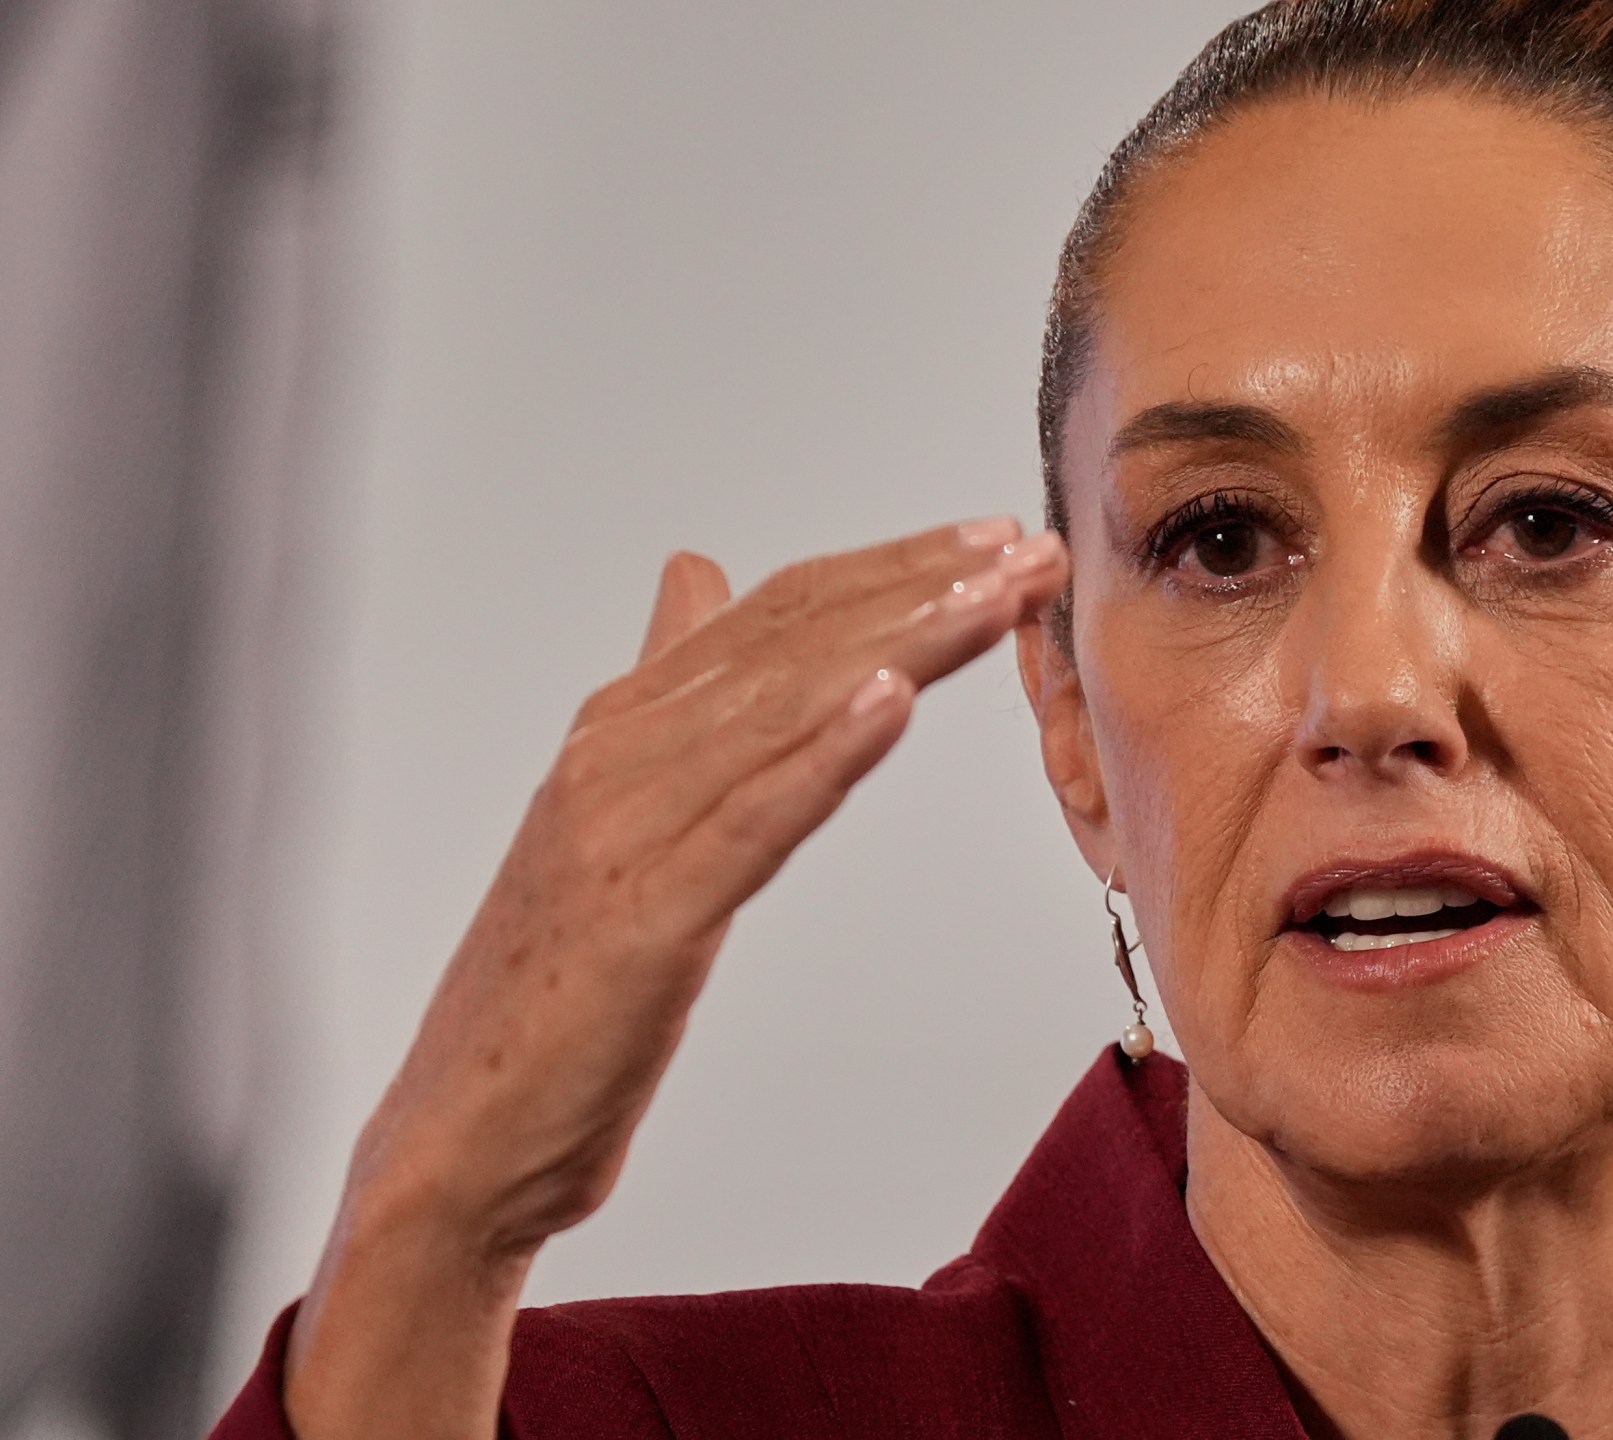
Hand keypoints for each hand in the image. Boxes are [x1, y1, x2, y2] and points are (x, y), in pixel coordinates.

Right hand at [282, 516, 1065, 1439]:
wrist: (463, 1141)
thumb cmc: (557, 990)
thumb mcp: (625, 816)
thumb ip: (672, 694)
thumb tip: (696, 575)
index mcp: (624, 728)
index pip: (778, 613)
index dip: (894, 566)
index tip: (997, 539)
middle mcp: (619, 757)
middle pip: (794, 641)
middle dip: (924, 586)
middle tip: (1033, 550)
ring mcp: (623, 833)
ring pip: (783, 708)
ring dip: (904, 643)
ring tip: (997, 598)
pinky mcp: (640, 921)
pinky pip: (747, 823)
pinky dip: (820, 757)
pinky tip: (891, 704)